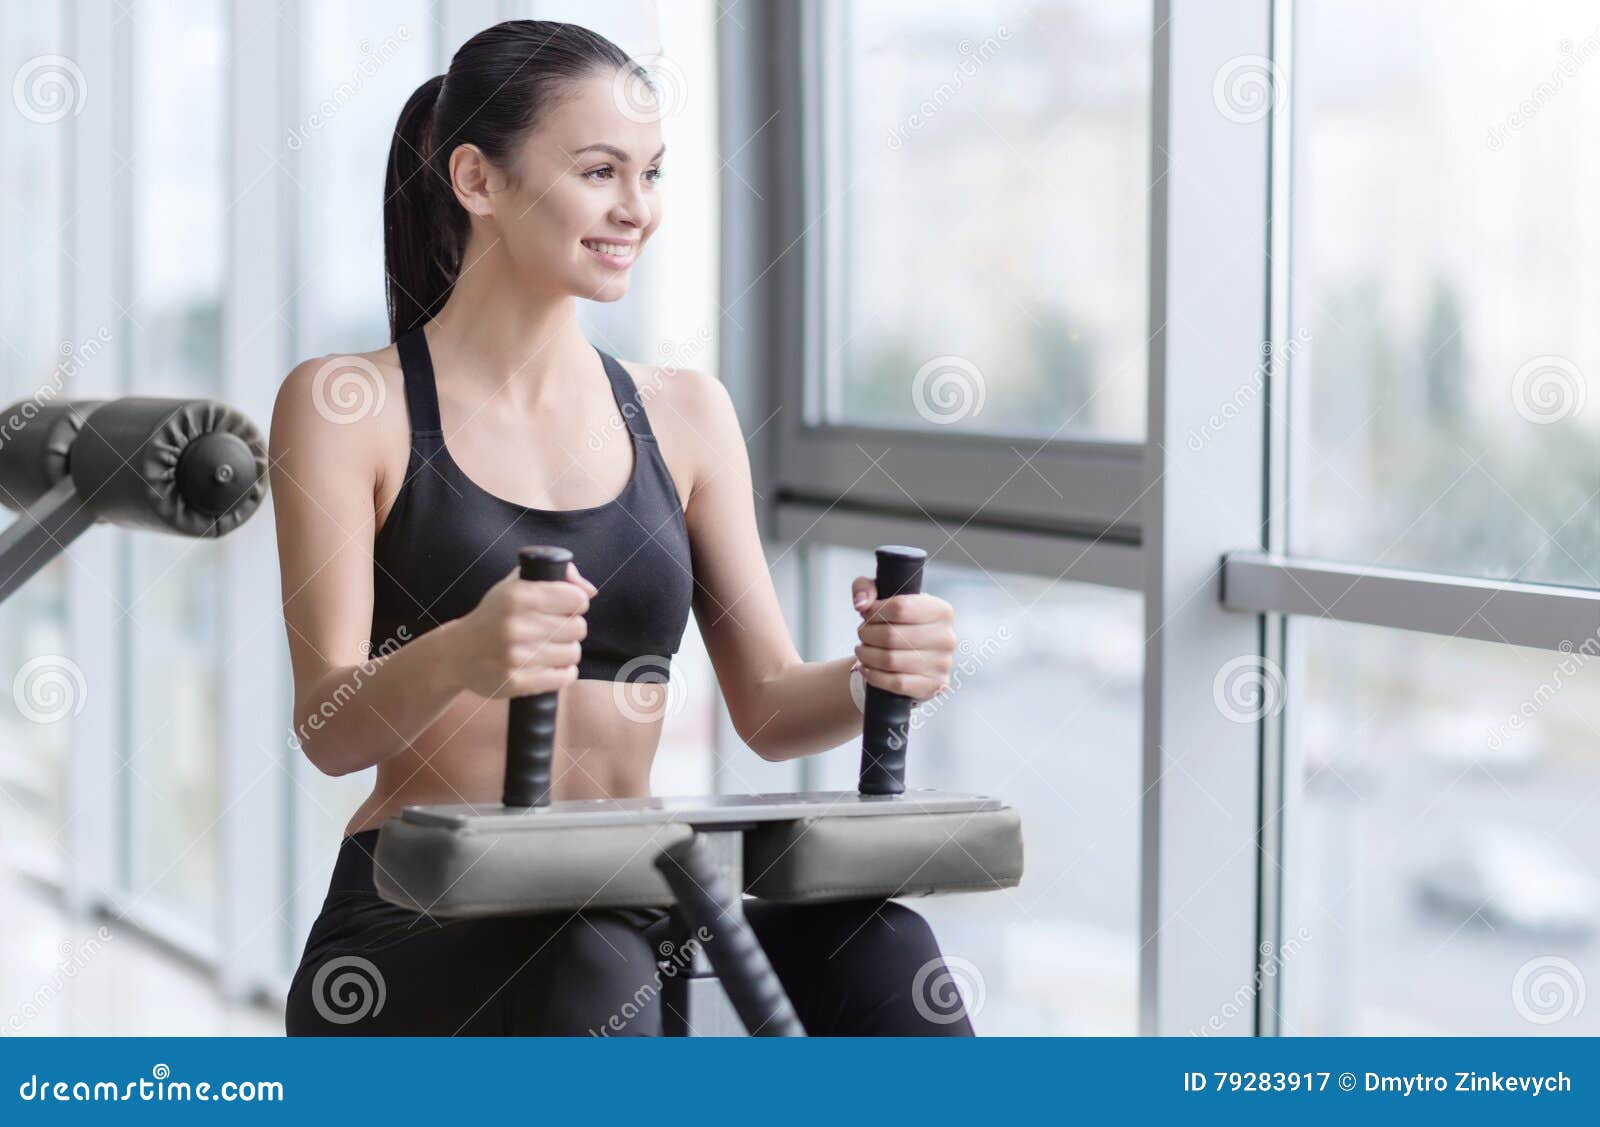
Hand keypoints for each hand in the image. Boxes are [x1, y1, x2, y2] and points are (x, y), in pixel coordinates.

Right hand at [447, 561, 597, 699]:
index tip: (564, 608)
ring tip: (548, 648)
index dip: (575, 603)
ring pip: (573, 654)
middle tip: (553, 631)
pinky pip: (564, 678)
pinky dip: (563, 673)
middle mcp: (516, 625)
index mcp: (517, 596)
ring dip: (566, 652)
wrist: (456, 653)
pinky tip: (549, 666)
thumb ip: (556, 577)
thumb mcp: (515, 585)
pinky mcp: (516, 682)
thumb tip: (591, 591)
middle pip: (578, 628)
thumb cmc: (493, 616)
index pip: (577, 599)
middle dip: (571, 629)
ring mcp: (515, 656)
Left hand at [851, 576, 955, 702]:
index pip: (900, 608)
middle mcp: (946, 637)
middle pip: (891, 635)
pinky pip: (895, 683)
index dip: (875, 612)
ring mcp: (942, 664)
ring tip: (862, 650)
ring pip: (890, 660)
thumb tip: (861, 604)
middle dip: (867, 634)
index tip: (866, 615)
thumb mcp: (883, 598)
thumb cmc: (898, 623)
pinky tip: (865, 667)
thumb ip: (866, 588)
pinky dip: (873, 675)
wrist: (914, 656)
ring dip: (866, 655)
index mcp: (941, 610)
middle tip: (862, 634)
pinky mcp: (933, 686)